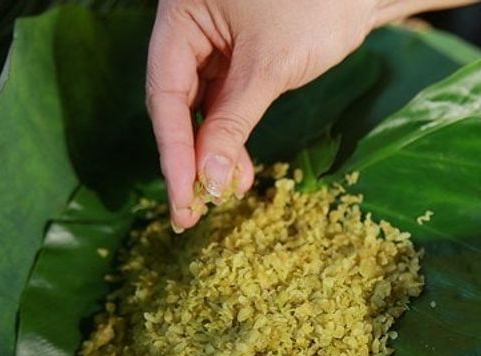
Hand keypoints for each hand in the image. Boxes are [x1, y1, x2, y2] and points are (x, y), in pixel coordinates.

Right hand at [146, 0, 476, 230]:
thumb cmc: (316, 5)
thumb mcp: (269, 66)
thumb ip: (235, 121)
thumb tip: (210, 179)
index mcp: (180, 15)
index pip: (163, 93)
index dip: (173, 151)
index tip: (183, 197)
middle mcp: (190, 29)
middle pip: (175, 103)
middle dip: (188, 158)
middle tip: (192, 210)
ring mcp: (214, 44)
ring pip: (201, 108)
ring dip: (213, 152)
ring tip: (226, 192)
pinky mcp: (239, 57)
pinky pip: (226, 103)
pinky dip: (232, 136)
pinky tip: (239, 168)